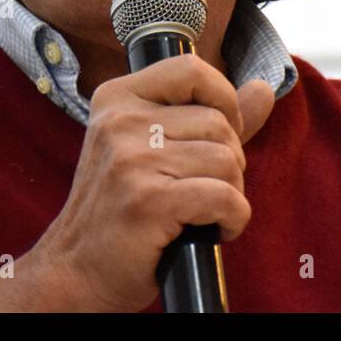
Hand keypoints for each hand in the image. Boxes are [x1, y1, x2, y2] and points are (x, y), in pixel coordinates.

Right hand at [32, 53, 274, 311]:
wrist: (77, 270)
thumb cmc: (121, 208)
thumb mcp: (156, 147)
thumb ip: (211, 115)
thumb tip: (263, 89)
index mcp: (117, 98)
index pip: (192, 70)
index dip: (222, 100)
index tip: (217, 135)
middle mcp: (120, 122)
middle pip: (219, 121)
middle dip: (229, 160)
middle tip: (202, 187)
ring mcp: (132, 161)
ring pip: (227, 159)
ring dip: (231, 192)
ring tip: (203, 210)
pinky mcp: (149, 202)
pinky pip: (224, 197)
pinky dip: (233, 218)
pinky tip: (213, 229)